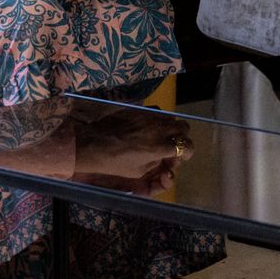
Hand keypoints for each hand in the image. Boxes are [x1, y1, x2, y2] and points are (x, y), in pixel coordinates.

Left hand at [74, 110, 191, 194]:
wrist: (92, 143)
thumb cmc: (114, 162)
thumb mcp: (138, 170)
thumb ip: (157, 162)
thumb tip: (165, 157)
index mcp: (160, 147)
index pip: (187, 146)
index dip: (187, 152)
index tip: (181, 156)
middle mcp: (160, 128)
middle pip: (184, 128)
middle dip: (181, 137)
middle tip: (171, 146)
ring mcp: (151, 116)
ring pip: (172, 118)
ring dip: (170, 128)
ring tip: (159, 137)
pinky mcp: (142, 109)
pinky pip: (158, 112)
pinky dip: (158, 120)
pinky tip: (148, 128)